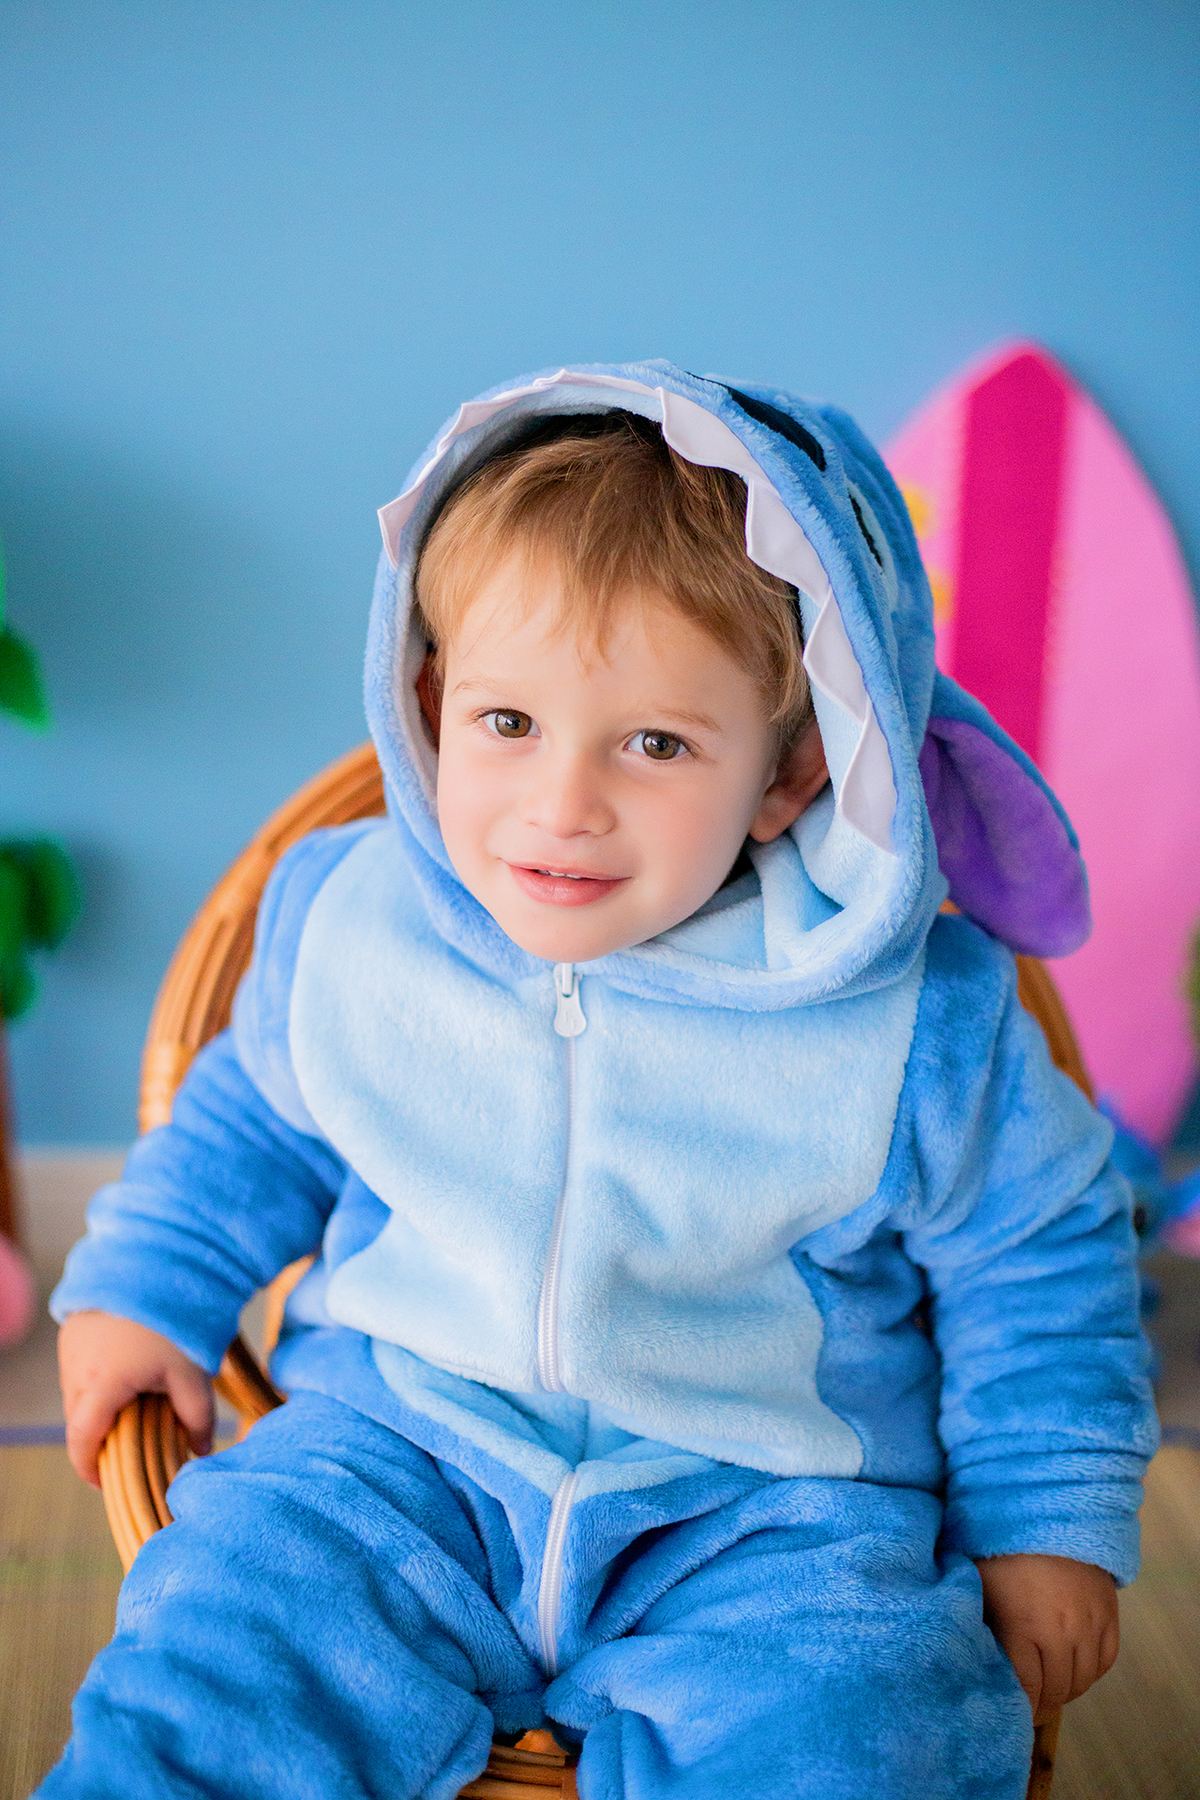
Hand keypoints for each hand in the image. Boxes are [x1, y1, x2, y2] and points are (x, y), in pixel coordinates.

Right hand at [58, 1310, 213, 1488]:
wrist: (157, 1261)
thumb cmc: (176, 1321)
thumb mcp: (191, 1374)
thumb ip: (196, 1418)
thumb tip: (201, 1450)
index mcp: (100, 1385)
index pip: (82, 1441)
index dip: (90, 1467)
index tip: (105, 1480)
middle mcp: (75, 1368)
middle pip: (79, 1419)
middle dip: (100, 1436)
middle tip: (130, 1443)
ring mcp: (70, 1346)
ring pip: (77, 1394)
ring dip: (99, 1405)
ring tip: (134, 1403)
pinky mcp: (74, 1328)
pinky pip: (79, 1368)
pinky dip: (97, 1379)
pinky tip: (128, 1372)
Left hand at [977, 1552, 1118, 1723]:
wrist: (1045, 1507)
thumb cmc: (999, 1545)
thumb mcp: (975, 1583)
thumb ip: (975, 1624)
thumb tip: (967, 1660)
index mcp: (1023, 1625)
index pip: (1027, 1688)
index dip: (1021, 1708)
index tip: (1011, 1715)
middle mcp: (1061, 1631)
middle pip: (1056, 1690)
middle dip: (1041, 1703)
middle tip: (1028, 1705)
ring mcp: (1089, 1624)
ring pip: (1083, 1680)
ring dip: (1065, 1690)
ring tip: (1049, 1688)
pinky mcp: (1110, 1614)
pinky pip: (1106, 1660)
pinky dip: (1090, 1672)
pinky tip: (1073, 1669)